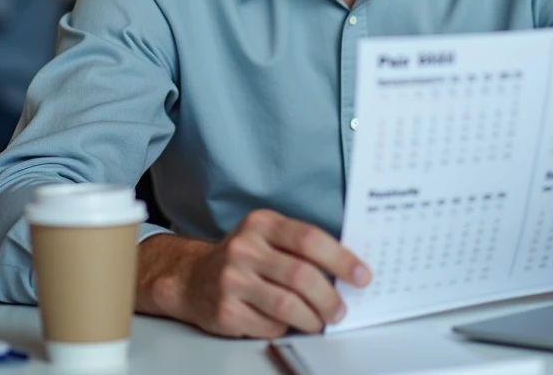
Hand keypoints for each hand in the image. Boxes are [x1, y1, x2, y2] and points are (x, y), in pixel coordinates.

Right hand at [141, 209, 370, 337]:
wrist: (191, 278)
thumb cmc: (243, 259)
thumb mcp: (267, 237)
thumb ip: (301, 246)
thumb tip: (348, 269)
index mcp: (261, 224)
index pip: (309, 239)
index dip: (341, 259)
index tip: (361, 275)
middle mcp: (244, 248)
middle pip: (301, 276)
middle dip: (330, 298)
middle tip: (341, 310)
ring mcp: (231, 280)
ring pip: (287, 305)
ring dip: (312, 318)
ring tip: (321, 321)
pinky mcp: (225, 311)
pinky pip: (269, 326)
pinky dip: (286, 329)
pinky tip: (288, 324)